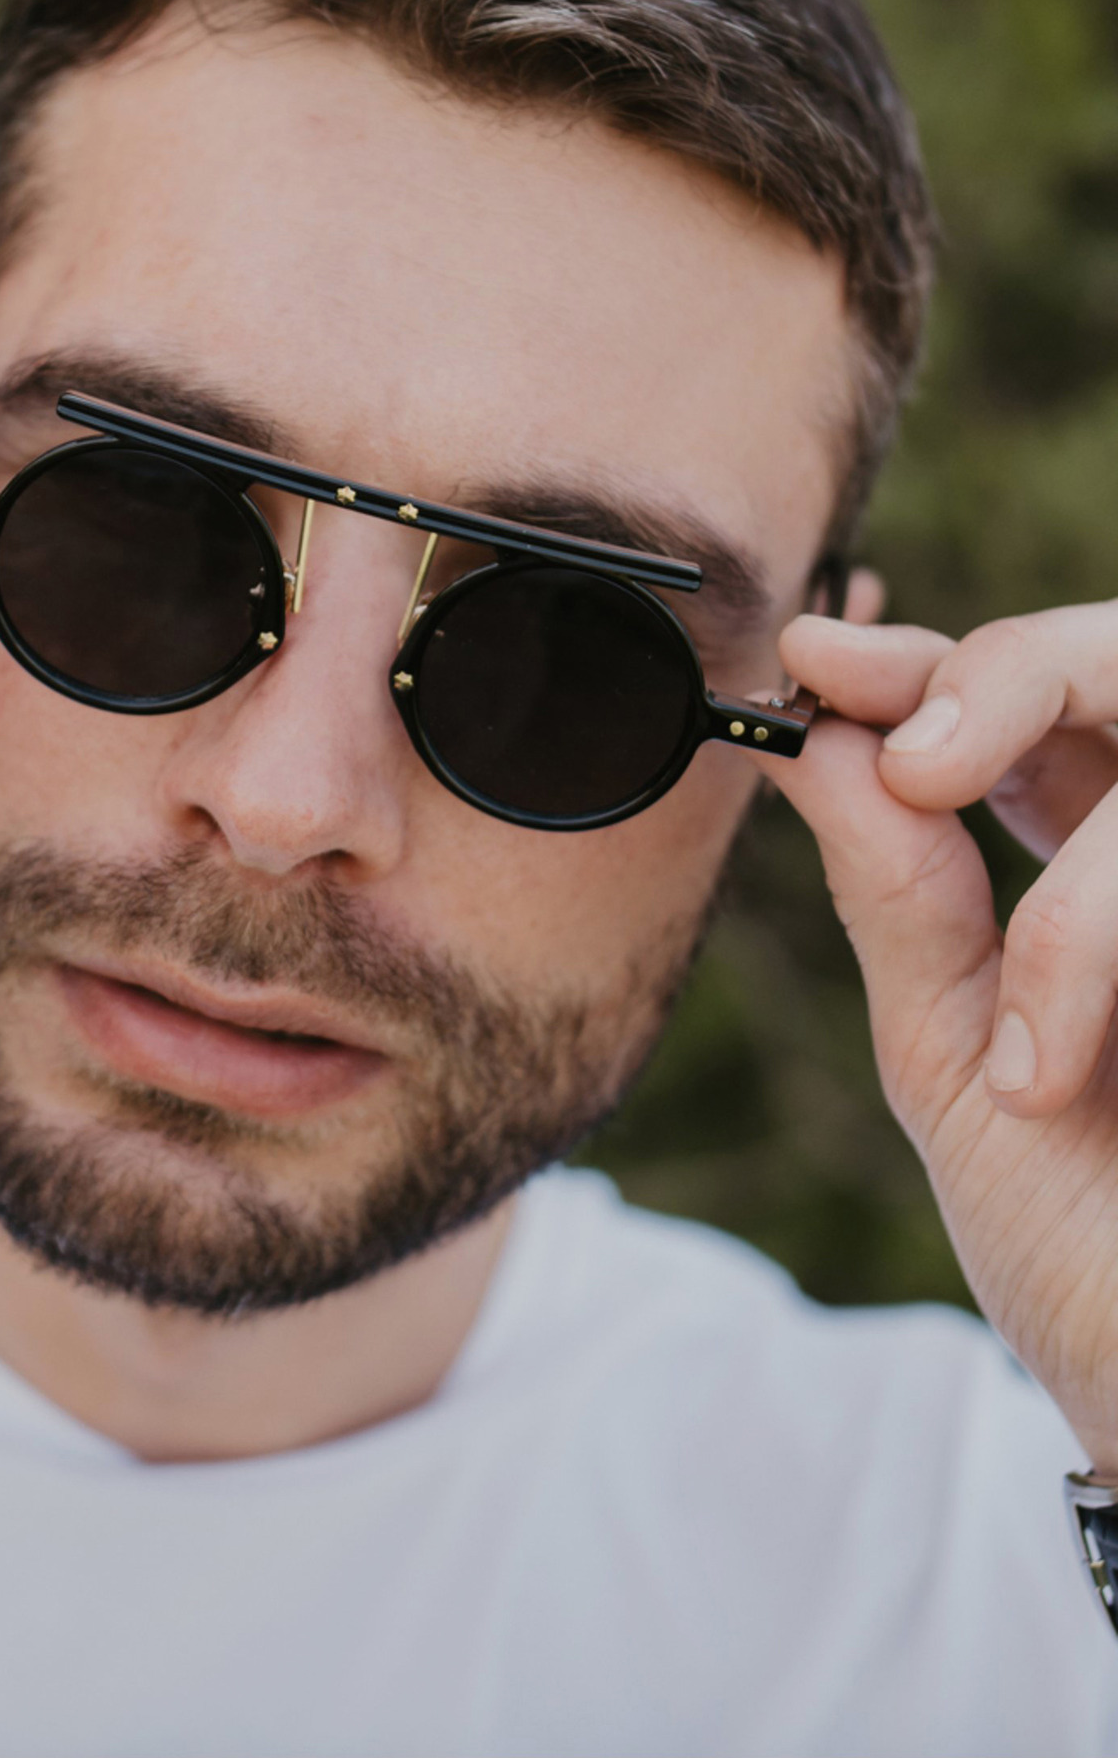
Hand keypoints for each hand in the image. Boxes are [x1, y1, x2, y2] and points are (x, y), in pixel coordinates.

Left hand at [763, 599, 1117, 1473]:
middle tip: (919, 759)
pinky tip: (1072, 1082)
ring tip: (1029, 1065)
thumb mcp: (954, 1056)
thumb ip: (896, 894)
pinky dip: (1112, 954)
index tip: (814, 657)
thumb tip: (812, 739)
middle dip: (1014, 676)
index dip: (926, 662)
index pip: (1014, 704)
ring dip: (1088, 905)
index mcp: (1090, 869)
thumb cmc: (1080, 1242)